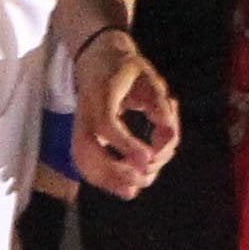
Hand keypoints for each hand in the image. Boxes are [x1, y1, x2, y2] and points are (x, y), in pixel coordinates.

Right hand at [72, 28, 179, 198]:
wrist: (97, 60)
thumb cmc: (128, 70)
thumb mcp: (151, 79)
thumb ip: (162, 108)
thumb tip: (170, 139)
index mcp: (101, 92)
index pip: (106, 124)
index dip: (126, 145)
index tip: (149, 159)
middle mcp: (84, 111)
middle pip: (86, 148)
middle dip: (114, 170)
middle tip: (146, 175)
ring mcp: (78, 125)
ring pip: (82, 160)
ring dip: (109, 180)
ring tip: (138, 186)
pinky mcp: (80, 137)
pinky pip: (86, 164)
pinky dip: (105, 181)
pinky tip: (128, 189)